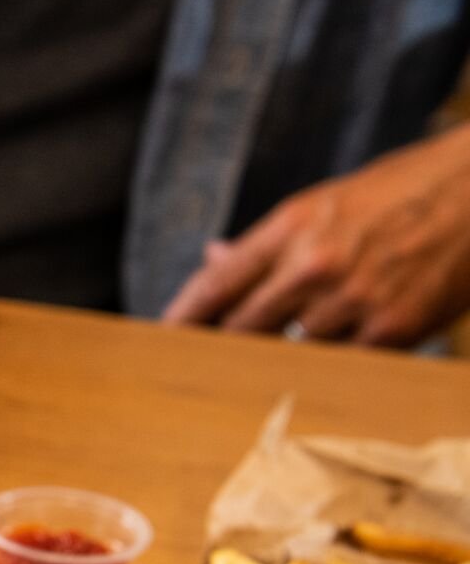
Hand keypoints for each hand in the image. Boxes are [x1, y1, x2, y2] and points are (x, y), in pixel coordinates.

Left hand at [162, 126, 469, 346]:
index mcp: (293, 226)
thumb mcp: (327, 204)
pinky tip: (332, 361)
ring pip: (290, 354)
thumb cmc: (401, 193)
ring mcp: (354, 299)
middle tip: (206, 370)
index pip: (216, 284)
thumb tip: (212, 257)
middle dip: (223, 351)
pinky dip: (332, 367)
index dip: (182, 320)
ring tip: (276, 366)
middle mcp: (316, 263)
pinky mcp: (393, 329)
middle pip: (242, 330)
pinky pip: (341, 366)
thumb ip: (269, 241)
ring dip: (281, 362)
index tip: (161, 343)